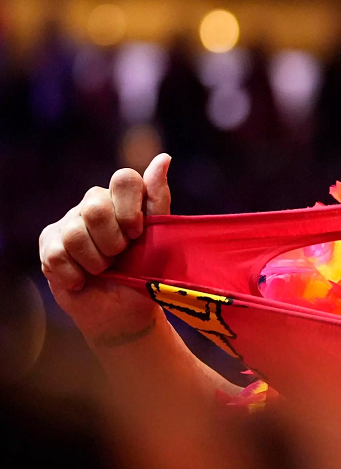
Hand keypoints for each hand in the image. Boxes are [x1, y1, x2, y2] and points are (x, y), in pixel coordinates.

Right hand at [39, 153, 171, 341]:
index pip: (124, 179)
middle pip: (95, 207)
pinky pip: (57, 254)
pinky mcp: (49, 244)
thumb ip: (158, 199)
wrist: (125, 311)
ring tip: (104, 270)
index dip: (130, 209)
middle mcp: (94, 203)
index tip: (137, 234)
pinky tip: (84, 280)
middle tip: (120, 257)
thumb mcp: (160, 238)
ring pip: (75, 233)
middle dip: (113, 242)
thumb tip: (163, 158)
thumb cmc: (145, 271)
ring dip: (96, 261)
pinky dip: (76, 274)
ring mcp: (69, 222)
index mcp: (124, 198)